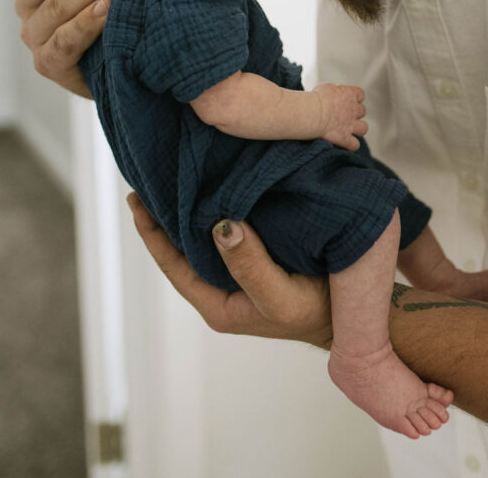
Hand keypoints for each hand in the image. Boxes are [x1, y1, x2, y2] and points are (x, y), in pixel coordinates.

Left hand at [127, 193, 332, 348]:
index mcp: (217, 303)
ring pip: (203, 236)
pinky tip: (216, 184)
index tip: (136, 199)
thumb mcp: (280, 298)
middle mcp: (221, 286)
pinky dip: (217, 206)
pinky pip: (228, 228)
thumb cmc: (317, 313)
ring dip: (190, 207)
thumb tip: (220, 226)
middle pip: (183, 248)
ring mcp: (237, 270)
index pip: (173, 264)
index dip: (152, 233)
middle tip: (149, 176)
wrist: (351, 314)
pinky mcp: (256, 254)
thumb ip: (250, 266)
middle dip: (165, 215)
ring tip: (175, 175)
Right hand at [313, 82, 367, 150]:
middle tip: (343, 115)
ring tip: (347, 130)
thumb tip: (333, 94)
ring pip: (363, 128)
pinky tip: (344, 143)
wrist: (313, 112)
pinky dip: (351, 145)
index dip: (354, 98)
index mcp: (350, 94)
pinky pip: (355, 145)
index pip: (360, 94)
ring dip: (357, 129)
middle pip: (362, 111)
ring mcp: (350, 125)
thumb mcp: (326, 88)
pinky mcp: (345, 138)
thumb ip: (334, 92)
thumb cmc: (316, 99)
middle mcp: (353, 109)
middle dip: (355, 114)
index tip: (346, 100)